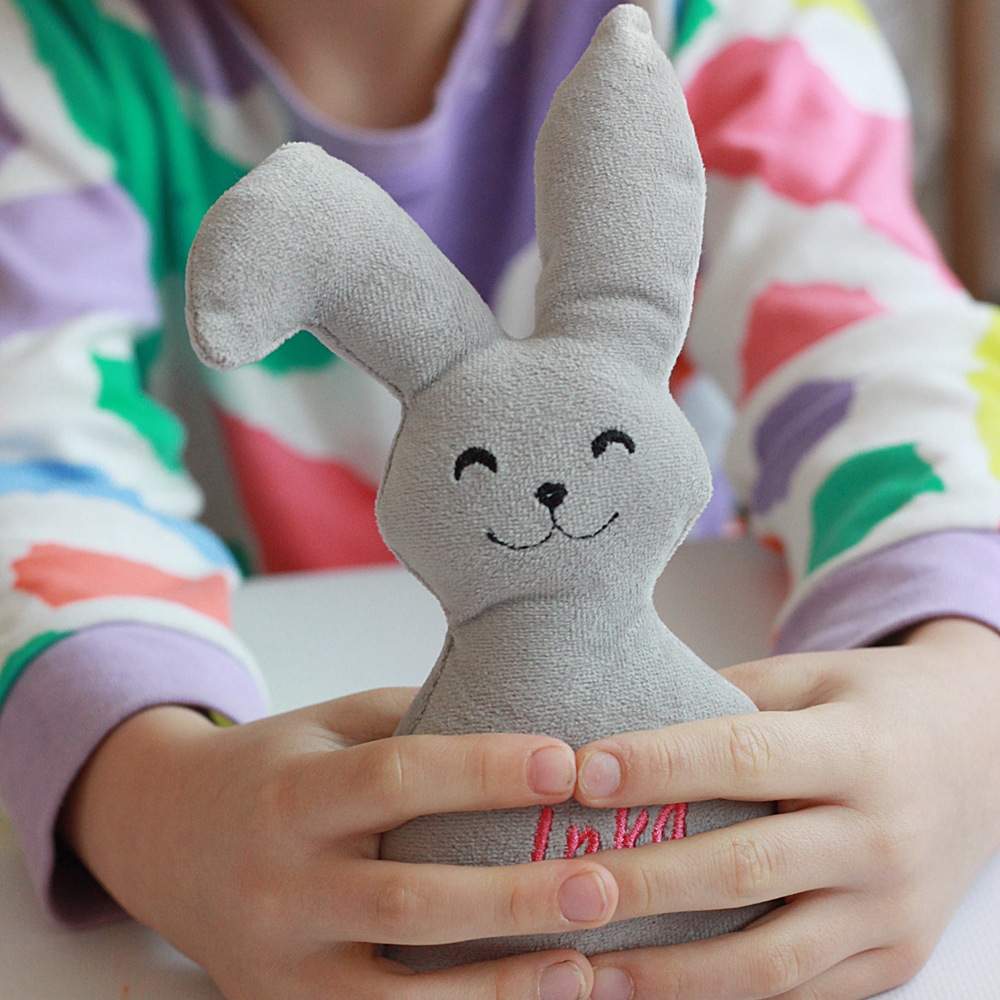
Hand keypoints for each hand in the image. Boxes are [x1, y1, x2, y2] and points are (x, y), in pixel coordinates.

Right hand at [60, 689, 617, 999]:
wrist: (163, 837)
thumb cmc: (274, 769)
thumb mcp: (330, 726)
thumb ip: (414, 724)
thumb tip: (526, 723)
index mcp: (293, 795)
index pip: (396, 777)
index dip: (484, 769)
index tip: (567, 762)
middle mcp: (279, 886)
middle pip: (406, 899)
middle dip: (513, 897)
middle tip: (604, 881)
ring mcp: (277, 967)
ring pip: (392, 998)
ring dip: (496, 991)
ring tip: (585, 970)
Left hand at [571, 617, 999, 999]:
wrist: (985, 756)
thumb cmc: (874, 704)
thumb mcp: (812, 677)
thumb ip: (727, 698)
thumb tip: (622, 723)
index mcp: (862, 749)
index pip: (743, 756)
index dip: (658, 766)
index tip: (580, 772)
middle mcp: (885, 836)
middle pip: (745, 867)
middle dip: (644, 881)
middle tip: (560, 884)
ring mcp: (895, 912)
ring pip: (770, 958)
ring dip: (671, 973)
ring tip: (588, 971)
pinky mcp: (896, 960)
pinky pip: (801, 993)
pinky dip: (724, 998)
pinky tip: (658, 992)